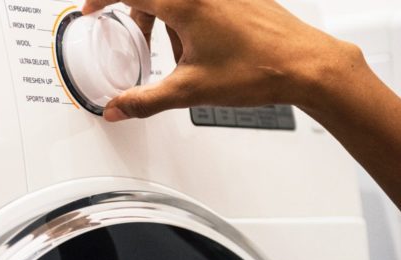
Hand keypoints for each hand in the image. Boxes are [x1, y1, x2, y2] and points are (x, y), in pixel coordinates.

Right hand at [82, 0, 364, 120]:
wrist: (308, 66)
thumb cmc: (260, 70)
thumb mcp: (191, 91)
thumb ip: (145, 100)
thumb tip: (118, 108)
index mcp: (185, 3)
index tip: (92, 8)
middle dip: (140, 15)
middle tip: (139, 40)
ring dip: (170, 17)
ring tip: (182, 53)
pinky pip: (204, 0)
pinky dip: (193, 15)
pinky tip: (208, 46)